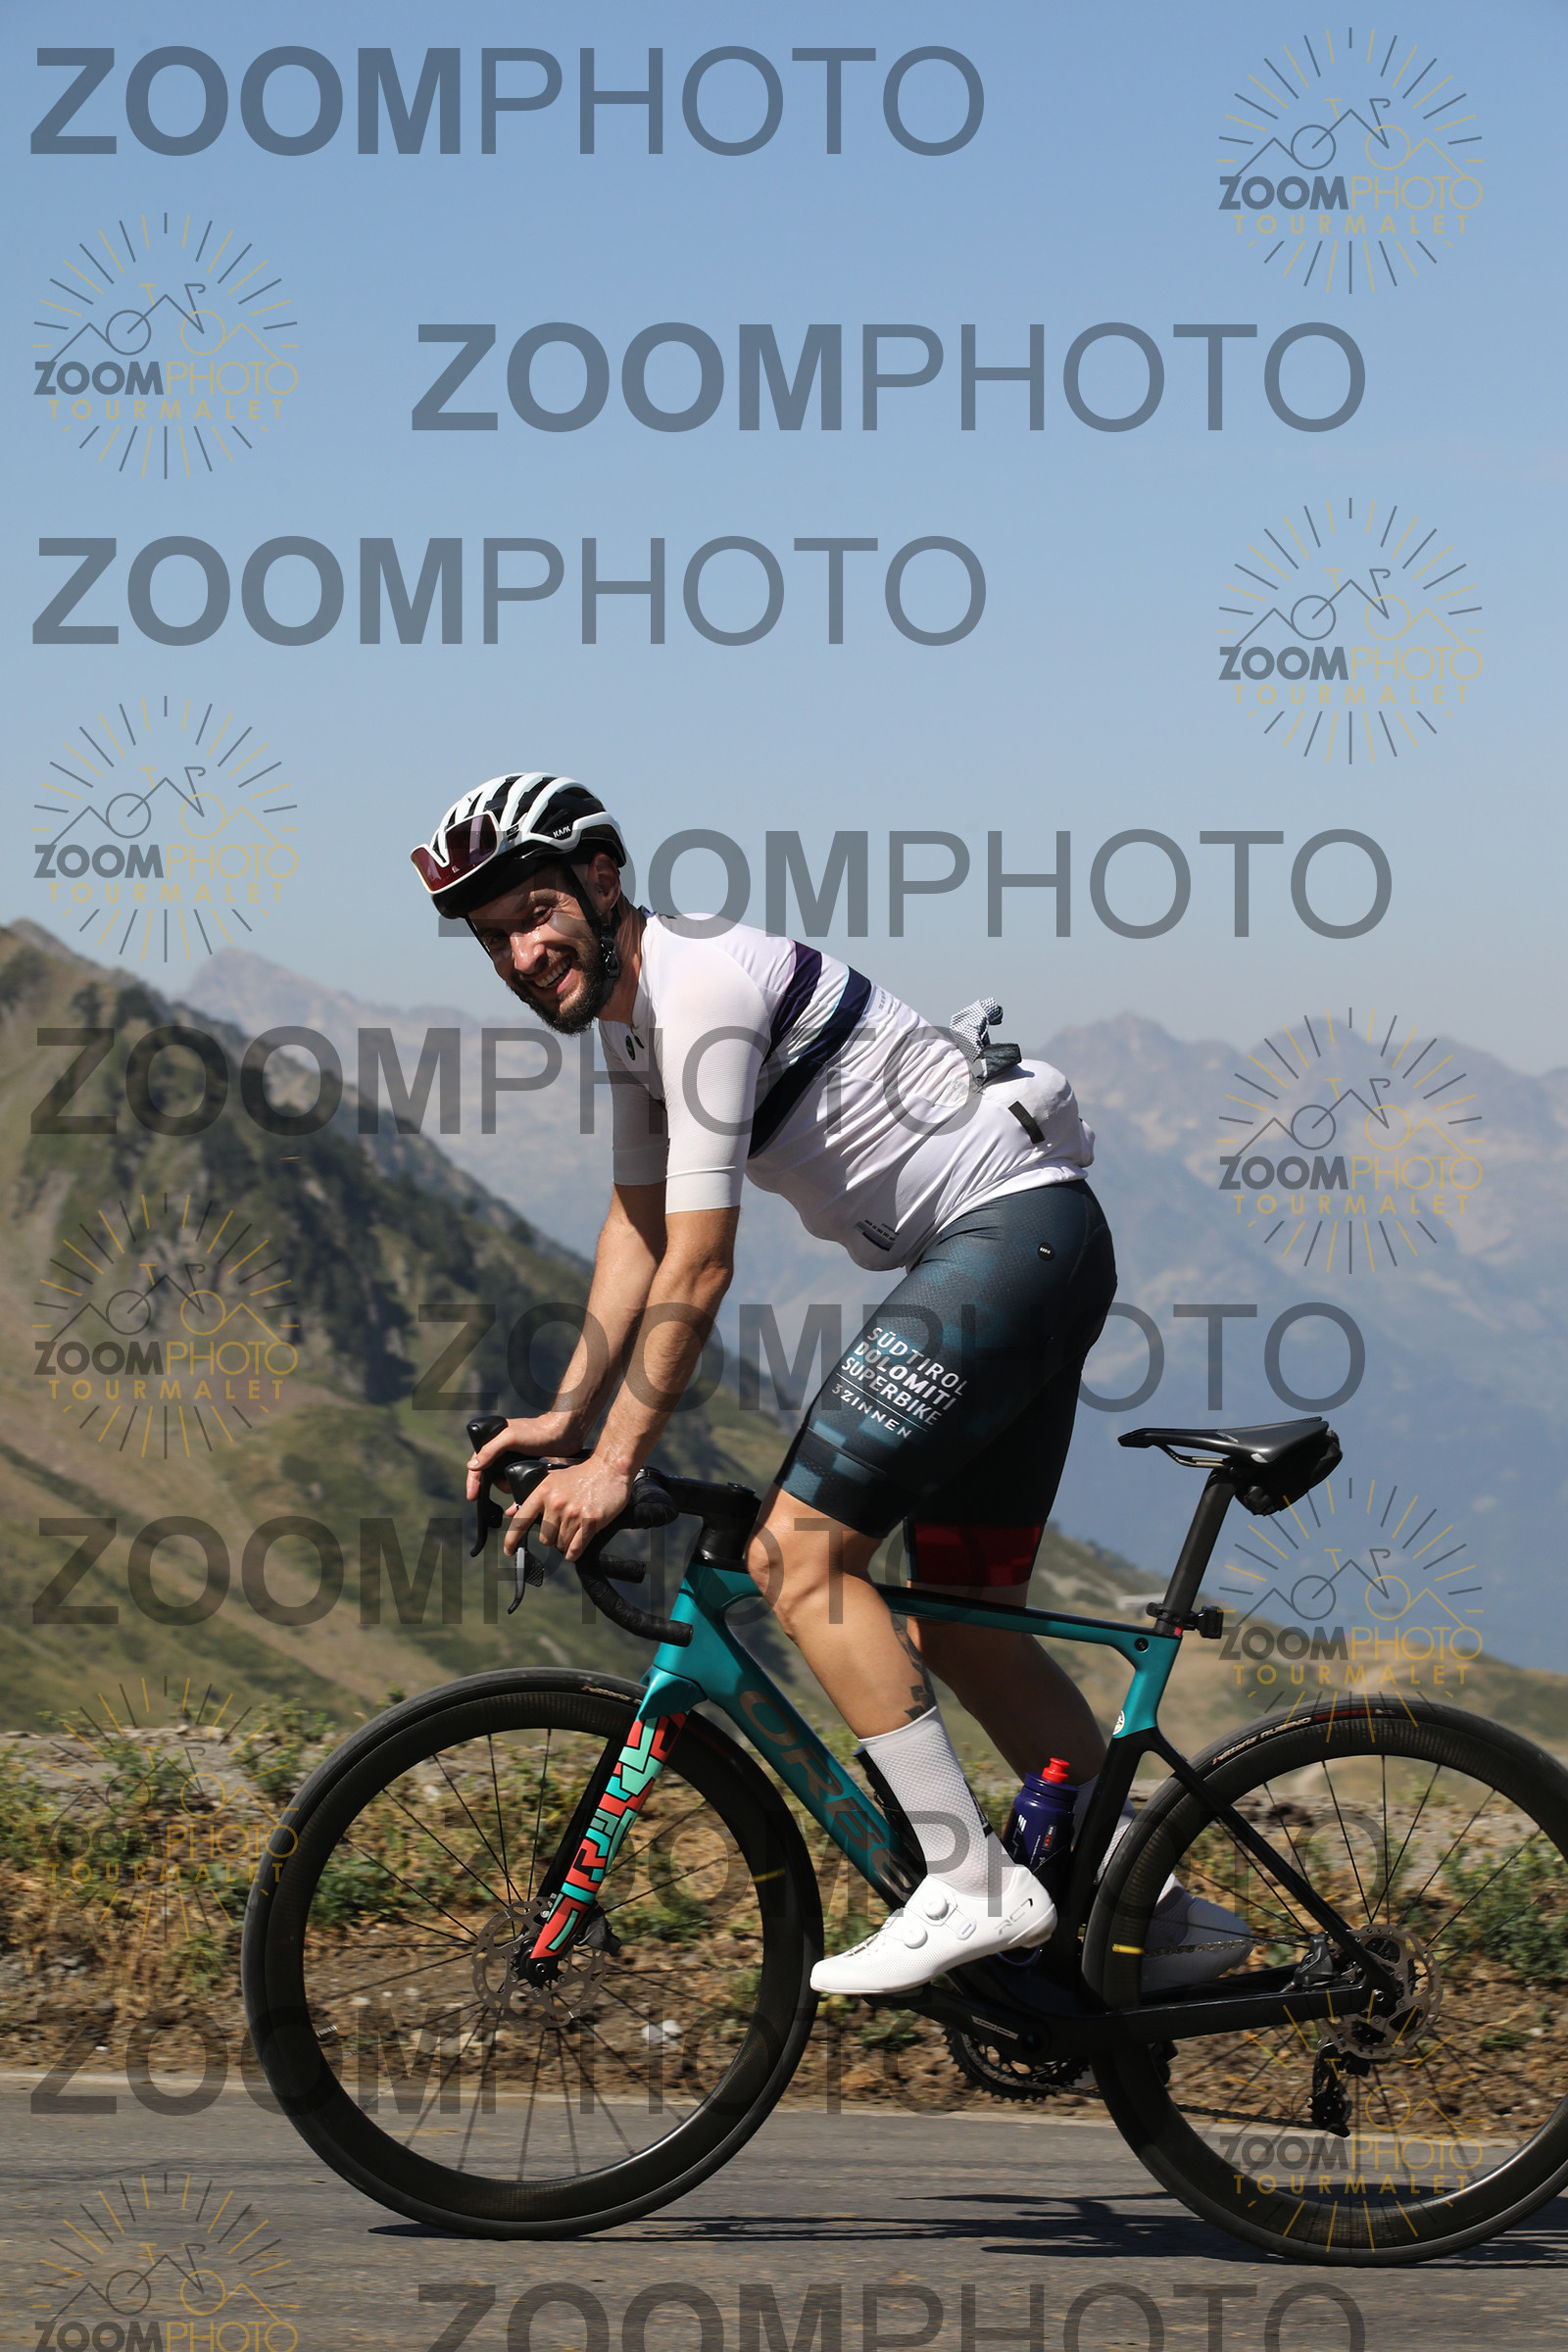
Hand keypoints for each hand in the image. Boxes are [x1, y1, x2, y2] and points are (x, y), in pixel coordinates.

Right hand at [466, 1414, 576, 1501]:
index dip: (473, 1481)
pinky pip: (517, 1485)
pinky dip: (517, 1494)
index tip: (472, 1496)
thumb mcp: (510, 1437)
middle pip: (492, 1476)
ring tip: (519, 1488)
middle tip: (507, 1487)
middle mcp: (503, 1452)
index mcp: (495, 1442)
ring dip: (509, 1490)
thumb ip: (490, 1450)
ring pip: (505, 1482)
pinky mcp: (527, 1469)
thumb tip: (472, 1466)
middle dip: (498, 1485)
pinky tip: (518, 1502)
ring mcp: (515, 1461)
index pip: (478, 1463)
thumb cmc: (537, 1431)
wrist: (564, 1434)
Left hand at [504, 1457, 633, 1561]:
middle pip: (545, 1538)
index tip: (508, 1551)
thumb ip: (530, 1497)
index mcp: (542, 1492)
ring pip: (561, 1545)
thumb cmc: (579, 1475)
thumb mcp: (551, 1479)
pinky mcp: (590, 1521)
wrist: (608, 1469)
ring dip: (565, 1543)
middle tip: (562, 1527)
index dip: (512, 1539)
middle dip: (552, 1537)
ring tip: (574, 1529)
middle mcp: (556, 1503)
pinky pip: (575, 1549)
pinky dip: (574, 1553)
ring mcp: (573, 1513)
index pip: (521, 1520)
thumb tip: (510, 1512)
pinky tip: (575, 1547)